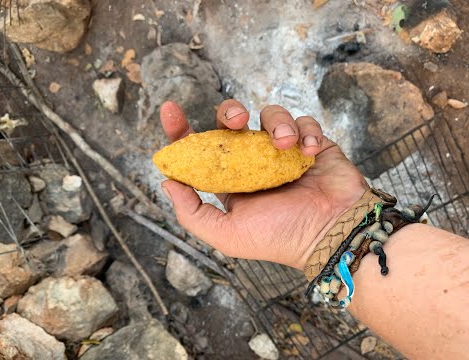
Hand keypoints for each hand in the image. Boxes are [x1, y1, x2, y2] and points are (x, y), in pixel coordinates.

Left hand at [159, 100, 367, 269]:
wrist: (329, 234)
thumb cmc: (278, 237)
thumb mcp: (226, 234)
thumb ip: (192, 213)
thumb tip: (166, 182)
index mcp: (231, 181)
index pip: (200, 150)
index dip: (182, 129)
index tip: (170, 110)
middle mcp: (253, 161)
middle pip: (232, 121)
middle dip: (230, 112)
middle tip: (236, 121)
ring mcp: (282, 151)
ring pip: (269, 115)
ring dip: (276, 122)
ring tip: (285, 143)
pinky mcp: (310, 144)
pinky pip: (303, 121)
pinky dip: (306, 130)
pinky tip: (309, 150)